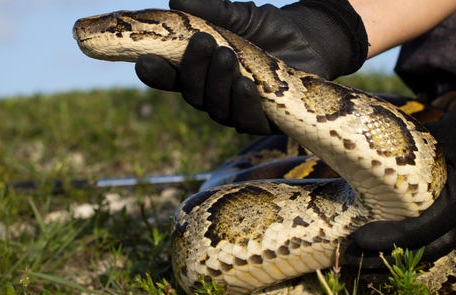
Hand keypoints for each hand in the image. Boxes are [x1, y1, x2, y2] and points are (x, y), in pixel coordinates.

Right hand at [135, 0, 367, 133]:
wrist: (311, 40)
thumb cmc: (269, 29)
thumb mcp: (240, 16)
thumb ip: (212, 11)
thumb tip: (176, 0)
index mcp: (201, 73)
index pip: (171, 78)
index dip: (155, 73)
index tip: (144, 61)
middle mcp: (215, 95)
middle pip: (193, 94)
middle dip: (194, 69)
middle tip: (202, 42)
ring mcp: (238, 111)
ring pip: (217, 109)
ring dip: (219, 84)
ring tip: (226, 55)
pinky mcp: (266, 122)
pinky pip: (248, 121)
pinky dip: (244, 104)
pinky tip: (246, 85)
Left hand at [345, 69, 455, 269]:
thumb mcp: (445, 133)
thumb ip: (412, 143)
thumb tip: (372, 142)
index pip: (418, 232)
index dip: (385, 240)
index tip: (357, 240)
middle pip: (422, 252)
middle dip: (385, 259)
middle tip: (352, 256)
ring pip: (431, 250)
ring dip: (398, 256)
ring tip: (366, 256)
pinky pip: (439, 239)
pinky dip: (413, 245)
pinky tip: (389, 242)